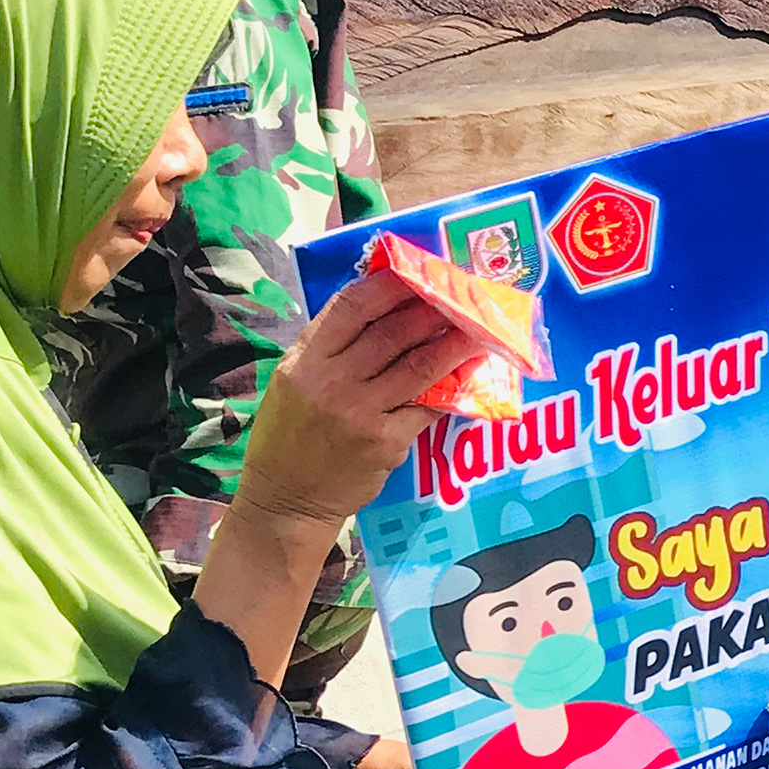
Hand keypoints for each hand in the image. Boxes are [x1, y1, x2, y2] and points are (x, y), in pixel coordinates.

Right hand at [236, 272, 461, 527]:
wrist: (287, 498)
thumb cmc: (291, 434)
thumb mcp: (292, 380)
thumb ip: (330, 346)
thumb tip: (382, 306)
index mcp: (304, 359)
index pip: (352, 307)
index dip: (389, 284)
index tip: (418, 269)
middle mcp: (331, 381)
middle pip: (393, 332)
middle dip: (434, 307)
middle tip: (464, 292)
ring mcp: (361, 412)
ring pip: (419, 366)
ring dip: (455, 342)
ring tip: (481, 325)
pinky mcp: (386, 442)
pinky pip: (429, 406)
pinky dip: (454, 387)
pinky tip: (473, 371)